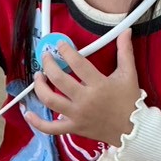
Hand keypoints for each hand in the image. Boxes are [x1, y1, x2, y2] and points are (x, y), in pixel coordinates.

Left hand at [23, 29, 140, 145]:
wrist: (133, 130)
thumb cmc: (130, 100)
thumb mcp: (129, 74)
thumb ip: (125, 51)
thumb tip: (126, 30)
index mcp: (99, 85)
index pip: (77, 63)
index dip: (66, 51)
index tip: (60, 45)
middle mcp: (85, 100)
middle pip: (58, 79)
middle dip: (48, 64)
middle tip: (46, 56)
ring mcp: (77, 115)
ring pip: (50, 100)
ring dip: (39, 86)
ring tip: (38, 76)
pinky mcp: (73, 128)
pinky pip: (50, 128)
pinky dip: (37, 122)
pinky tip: (27, 113)